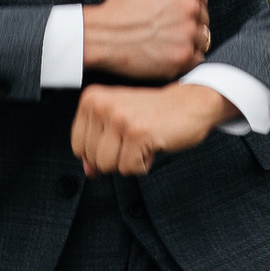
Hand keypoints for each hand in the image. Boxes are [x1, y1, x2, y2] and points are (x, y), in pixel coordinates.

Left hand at [71, 79, 234, 173]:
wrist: (192, 103)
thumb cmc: (155, 113)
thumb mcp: (118, 124)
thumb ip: (98, 145)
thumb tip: (88, 170)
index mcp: (92, 99)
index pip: (78, 147)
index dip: (100, 152)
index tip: (120, 137)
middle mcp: (102, 105)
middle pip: (92, 159)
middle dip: (116, 158)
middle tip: (134, 139)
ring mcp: (119, 118)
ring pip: (108, 166)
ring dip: (130, 162)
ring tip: (143, 141)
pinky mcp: (138, 133)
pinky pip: (130, 168)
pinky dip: (145, 164)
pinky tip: (153, 145)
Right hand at [82, 0, 211, 80]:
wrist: (101, 37)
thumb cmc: (119, 12)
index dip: (190, 8)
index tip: (181, 16)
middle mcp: (190, 6)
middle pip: (203, 18)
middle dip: (190, 25)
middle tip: (171, 33)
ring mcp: (189, 33)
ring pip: (203, 39)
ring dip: (190, 43)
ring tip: (169, 46)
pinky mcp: (184, 57)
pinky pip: (197, 59)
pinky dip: (186, 60)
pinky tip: (169, 57)